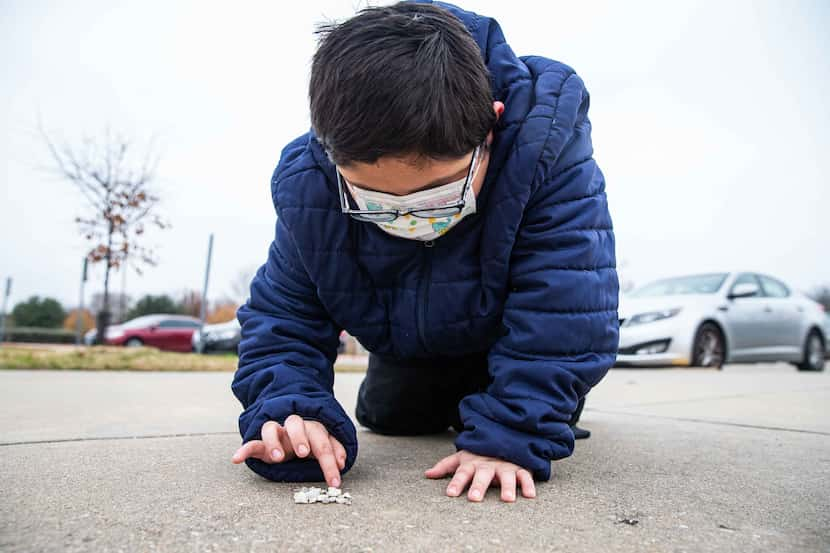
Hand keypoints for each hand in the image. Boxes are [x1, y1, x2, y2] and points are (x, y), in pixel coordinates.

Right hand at [230, 414, 346, 487]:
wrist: (288, 427)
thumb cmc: (308, 440)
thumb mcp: (322, 444)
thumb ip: (334, 450)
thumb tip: (342, 462)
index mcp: (312, 428)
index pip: (323, 441)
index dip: (330, 462)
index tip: (335, 481)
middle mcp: (293, 428)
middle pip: (296, 424)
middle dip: (300, 438)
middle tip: (303, 453)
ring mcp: (276, 433)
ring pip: (272, 428)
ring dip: (274, 441)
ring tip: (277, 457)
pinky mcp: (261, 442)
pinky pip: (251, 442)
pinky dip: (244, 450)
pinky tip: (237, 458)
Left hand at [424, 449, 536, 501]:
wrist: (504, 436)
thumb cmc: (479, 453)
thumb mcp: (462, 457)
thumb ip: (445, 466)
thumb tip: (427, 474)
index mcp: (472, 463)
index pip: (462, 473)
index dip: (456, 483)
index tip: (450, 494)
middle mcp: (488, 465)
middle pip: (483, 475)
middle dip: (478, 486)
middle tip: (474, 499)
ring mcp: (505, 466)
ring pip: (507, 476)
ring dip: (507, 487)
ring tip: (507, 499)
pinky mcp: (520, 467)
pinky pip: (525, 475)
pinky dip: (528, 484)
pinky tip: (529, 495)